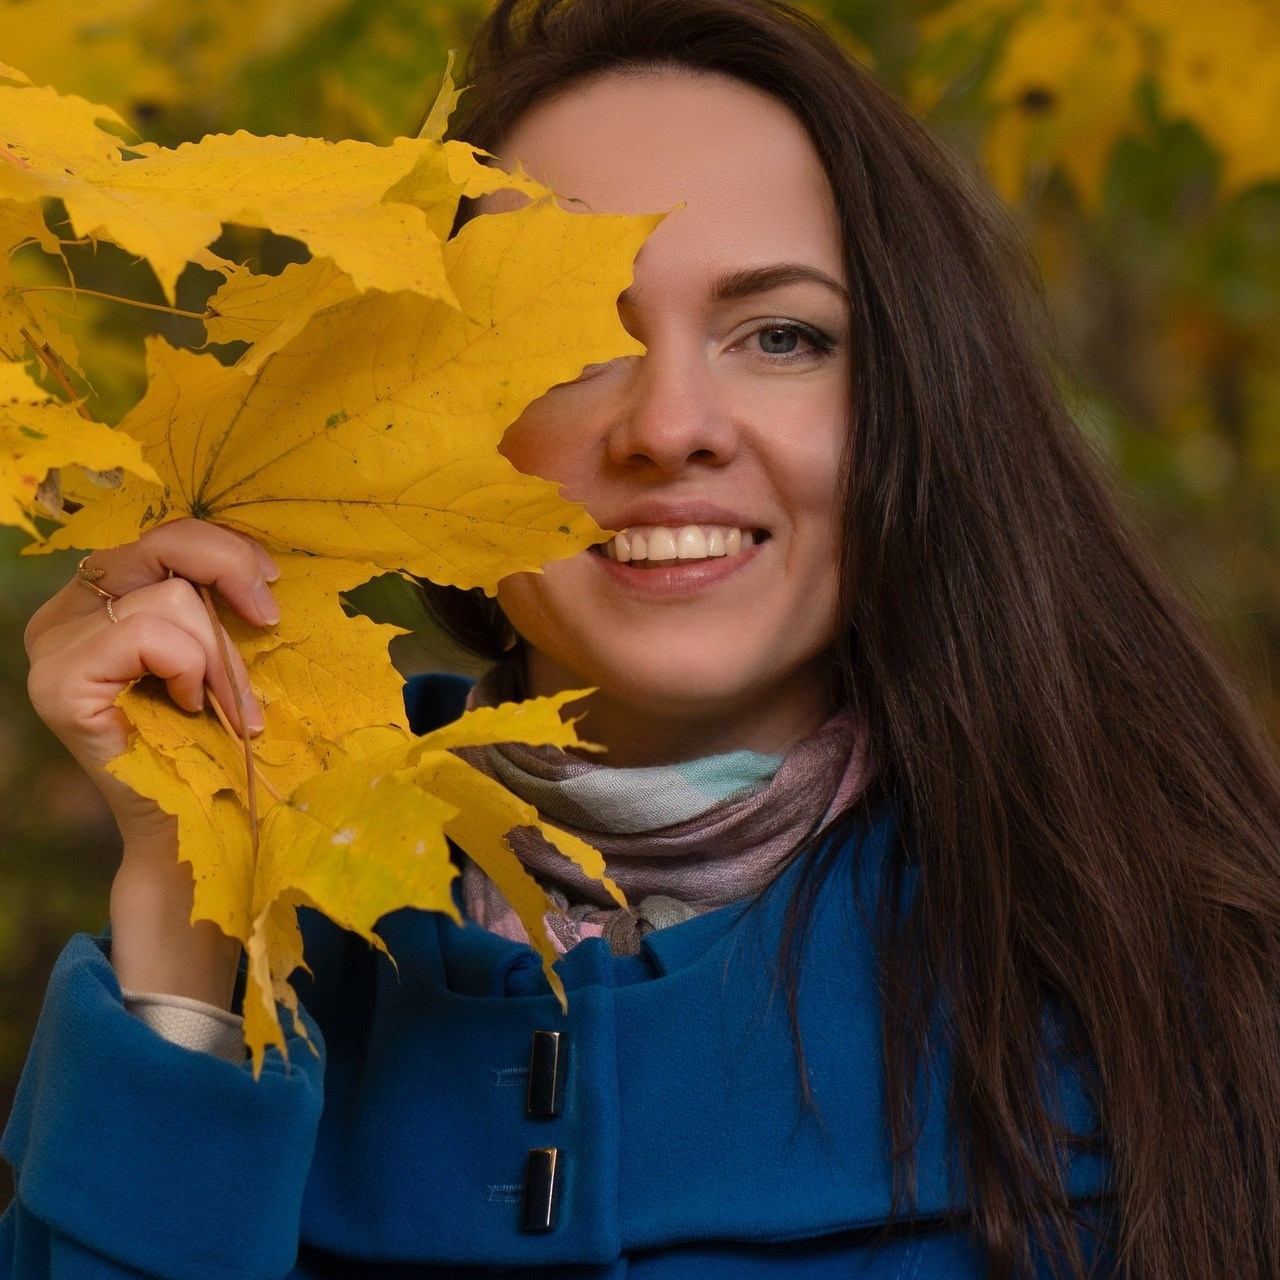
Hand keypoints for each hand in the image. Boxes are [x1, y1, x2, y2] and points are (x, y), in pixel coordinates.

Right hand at [25, 518, 279, 1004]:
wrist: (199, 822)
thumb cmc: (218, 736)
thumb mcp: (221, 648)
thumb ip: (214, 596)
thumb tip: (253, 555)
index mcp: (99, 597)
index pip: (162, 533)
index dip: (225, 548)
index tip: (271, 583)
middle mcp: (66, 613)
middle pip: (161, 542)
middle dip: (230, 576)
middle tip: (269, 620)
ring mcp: (53, 645)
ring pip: (168, 595)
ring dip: (219, 654)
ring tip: (225, 704)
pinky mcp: (58, 681)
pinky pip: (148, 634)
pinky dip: (188, 668)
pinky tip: (187, 707)